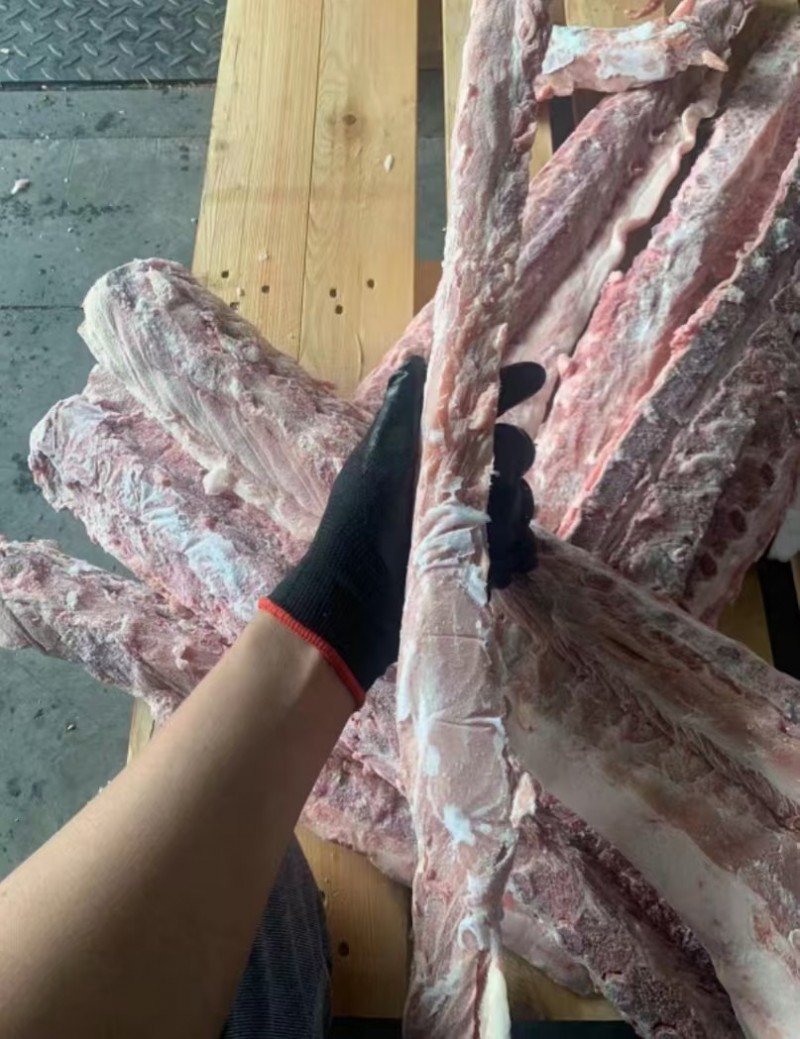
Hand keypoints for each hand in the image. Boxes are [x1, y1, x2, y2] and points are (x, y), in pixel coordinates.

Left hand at [262, 357, 544, 703]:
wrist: (355, 601)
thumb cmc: (359, 526)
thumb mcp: (376, 463)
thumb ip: (400, 415)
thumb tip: (417, 360)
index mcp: (431, 454)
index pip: (476, 412)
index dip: (507, 389)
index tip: (536, 376)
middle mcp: (454, 483)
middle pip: (511, 456)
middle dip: (515, 464)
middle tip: (501, 483)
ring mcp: (468, 525)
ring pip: (520, 504)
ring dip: (515, 518)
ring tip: (493, 541)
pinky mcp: (476, 563)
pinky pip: (518, 549)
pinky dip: (515, 555)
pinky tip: (501, 567)